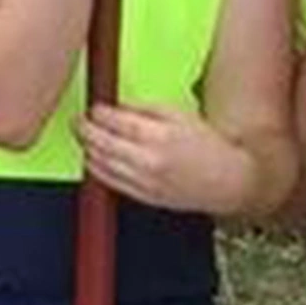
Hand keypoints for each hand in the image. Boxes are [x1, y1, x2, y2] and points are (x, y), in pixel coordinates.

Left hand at [76, 103, 251, 214]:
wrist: (226, 181)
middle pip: (100, 143)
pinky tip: (96, 158)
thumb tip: (118, 107)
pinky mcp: (142, 196)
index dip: (98, 113)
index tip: (94, 107)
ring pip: (99, 164)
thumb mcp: (181, 115)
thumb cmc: (208, 146)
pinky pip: (108, 182)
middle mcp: (148, 161)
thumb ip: (146, 109)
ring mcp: (143, 181)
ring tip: (85, 137)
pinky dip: (96, 168)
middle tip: (79, 120)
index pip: (115, 121)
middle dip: (84, 129)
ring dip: (87, 148)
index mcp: (160, 136)